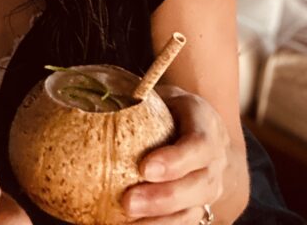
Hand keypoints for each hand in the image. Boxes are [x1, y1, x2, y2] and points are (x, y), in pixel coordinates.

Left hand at [120, 86, 225, 222]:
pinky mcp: (200, 206)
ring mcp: (212, 187)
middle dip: (163, 198)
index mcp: (205, 124)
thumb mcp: (158, 94)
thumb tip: (90, 96)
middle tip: (128, 202)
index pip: (198, 144)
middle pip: (198, 184)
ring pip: (193, 210)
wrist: (202, 132)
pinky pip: (184, 222)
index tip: (145, 168)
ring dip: (160, 220)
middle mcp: (215, 160)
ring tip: (127, 222)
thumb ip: (135, 97)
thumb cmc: (168, 108)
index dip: (175, 160)